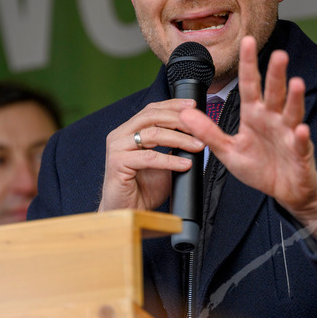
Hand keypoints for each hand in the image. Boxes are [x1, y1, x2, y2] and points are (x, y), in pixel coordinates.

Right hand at [98, 98, 204, 212]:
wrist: (128, 212)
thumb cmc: (144, 189)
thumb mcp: (163, 163)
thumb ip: (173, 147)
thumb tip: (196, 135)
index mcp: (128, 131)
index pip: (151, 110)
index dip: (172, 105)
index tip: (193, 106)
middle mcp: (119, 135)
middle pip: (152, 117)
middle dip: (179, 120)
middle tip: (200, 128)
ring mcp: (116, 148)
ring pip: (152, 134)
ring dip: (180, 139)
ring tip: (198, 146)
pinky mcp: (117, 163)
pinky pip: (149, 157)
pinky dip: (170, 160)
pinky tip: (185, 164)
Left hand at [180, 36, 316, 239]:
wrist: (284, 190)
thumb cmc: (259, 167)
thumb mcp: (228, 150)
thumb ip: (207, 132)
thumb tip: (183, 113)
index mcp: (254, 116)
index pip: (250, 86)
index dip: (248, 64)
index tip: (245, 41)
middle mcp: (273, 119)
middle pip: (274, 93)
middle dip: (276, 74)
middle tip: (277, 54)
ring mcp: (289, 134)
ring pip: (292, 113)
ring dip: (294, 98)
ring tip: (296, 82)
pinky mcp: (300, 153)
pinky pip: (300, 143)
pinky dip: (301, 137)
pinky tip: (301, 129)